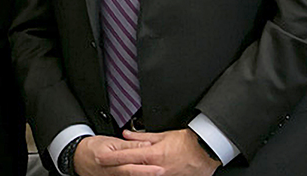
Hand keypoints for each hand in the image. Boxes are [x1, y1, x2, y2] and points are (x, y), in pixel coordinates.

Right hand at [71, 134, 162, 175]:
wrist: (77, 157)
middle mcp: (112, 173)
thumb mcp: (110, 142)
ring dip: (144, 175)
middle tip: (163, 172)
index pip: (132, 166)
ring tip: (157, 172)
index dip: (147, 169)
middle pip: (133, 175)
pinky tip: (146, 173)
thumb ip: (129, 145)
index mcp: (110, 161)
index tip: (160, 168)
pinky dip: (136, 175)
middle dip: (148, 174)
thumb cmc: (93, 148)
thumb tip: (146, 144)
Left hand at [92, 129, 218, 175]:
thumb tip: (127, 135)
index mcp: (153, 154)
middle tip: (102, 166)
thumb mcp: (164, 135)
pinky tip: (139, 172)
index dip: (112, 156)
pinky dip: (143, 174)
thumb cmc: (188, 142)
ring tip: (117, 170)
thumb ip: (143, 136)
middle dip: (116, 167)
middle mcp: (156, 168)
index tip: (100, 157)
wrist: (206, 152)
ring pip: (140, 175)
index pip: (127, 155)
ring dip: (129, 172)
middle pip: (131, 169)